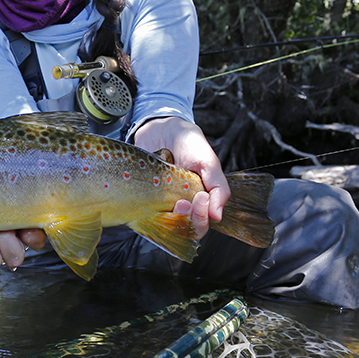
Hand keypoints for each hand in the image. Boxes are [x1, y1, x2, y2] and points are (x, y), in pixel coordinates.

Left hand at [133, 116, 229, 239]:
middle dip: (185, 220)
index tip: (200, 198)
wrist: (160, 127)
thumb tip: (217, 216)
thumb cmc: (187, 143)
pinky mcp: (140, 199)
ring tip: (167, 197)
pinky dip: (144, 210)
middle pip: (181, 231)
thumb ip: (218, 187)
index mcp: (197, 202)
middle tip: (182, 201)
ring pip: (161, 226)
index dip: (201, 219)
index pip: (200, 225)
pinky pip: (140, 215)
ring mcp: (158, 204)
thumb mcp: (208, 161)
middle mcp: (177, 207)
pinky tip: (149, 196)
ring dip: (166, 217)